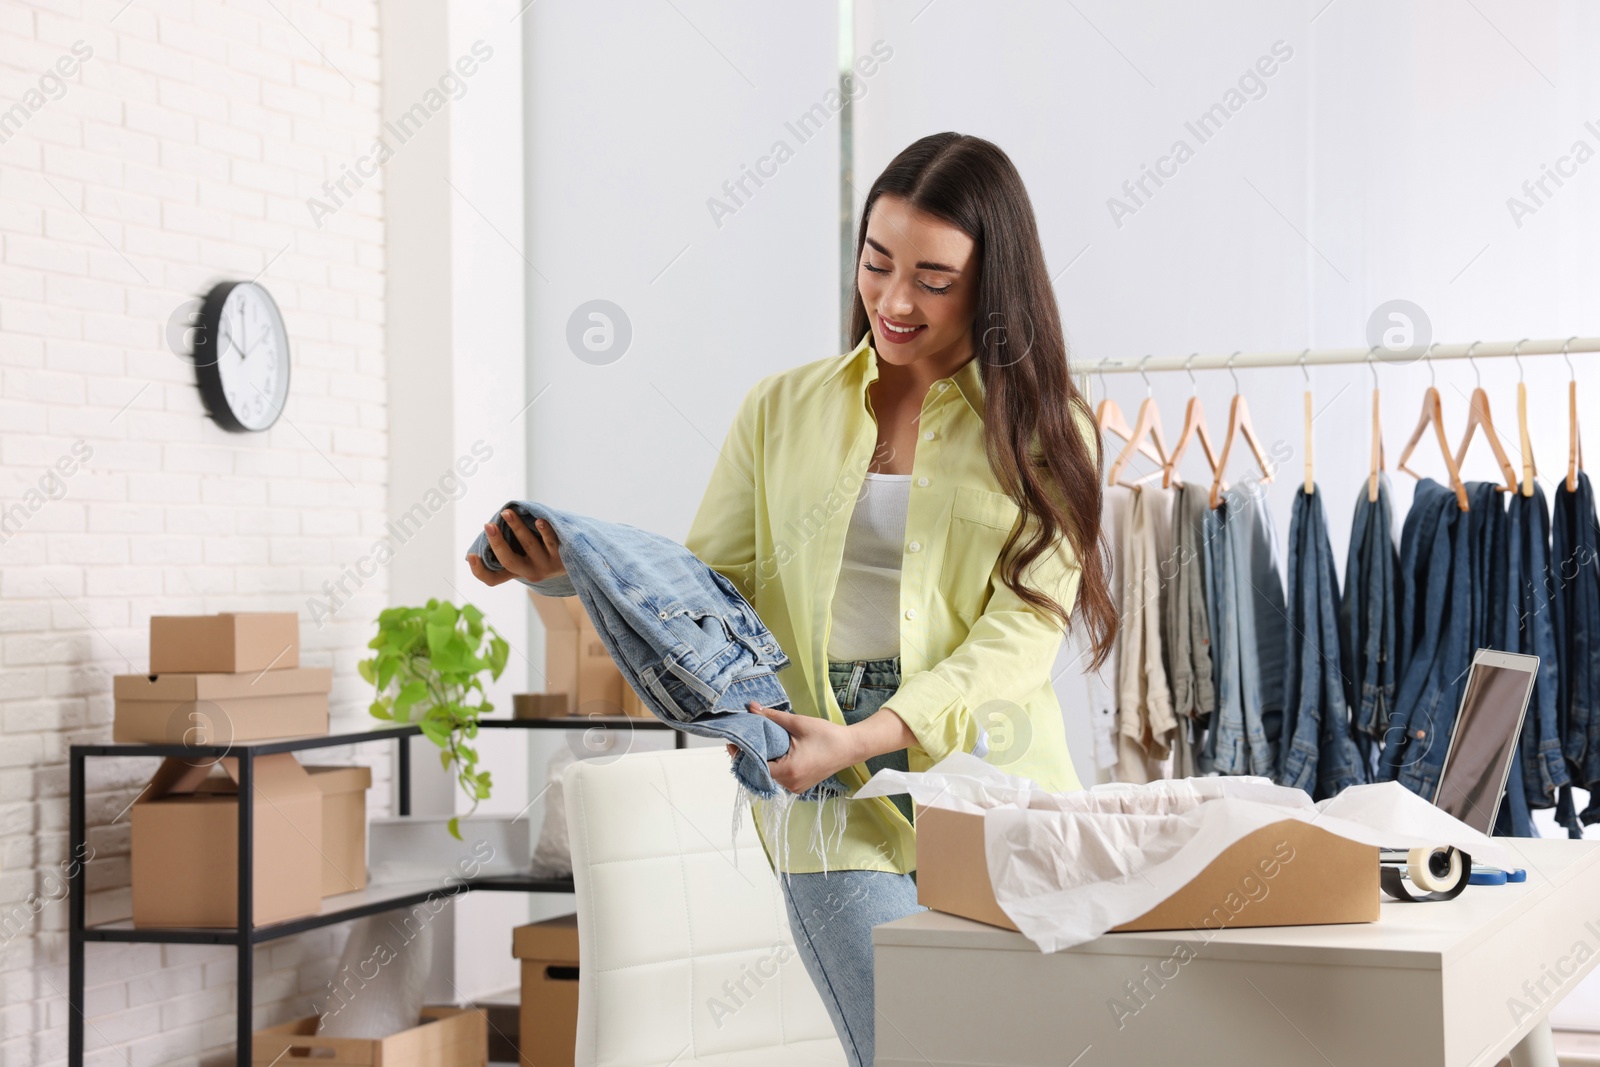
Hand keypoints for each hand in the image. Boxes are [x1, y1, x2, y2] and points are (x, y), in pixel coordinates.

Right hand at [466, 509, 565, 586]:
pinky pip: (552, 542)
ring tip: (508, 513)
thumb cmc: (542, 552)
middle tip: (488, 525)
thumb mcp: (524, 554)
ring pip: (530, 546)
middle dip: (497, 542)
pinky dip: (546, 531)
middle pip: (509, 561)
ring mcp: (546, 565)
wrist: (576, 560)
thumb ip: (508, 545)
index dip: (479, 571)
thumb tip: (489, 527)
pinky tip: (540, 520)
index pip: (492, 579)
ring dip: (518, 528)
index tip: (471, 555)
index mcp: (516, 572)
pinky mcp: (562, 556)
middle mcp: (529, 572)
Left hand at [733, 701, 862, 794]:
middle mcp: (790, 784)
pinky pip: (780, 777)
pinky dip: (773, 765)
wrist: (851, 747)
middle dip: (751, 755)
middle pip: (760, 772)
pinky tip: (771, 751)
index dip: (742, 754)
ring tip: (755, 743)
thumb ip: (772, 717)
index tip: (734, 741)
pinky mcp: (800, 785)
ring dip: (762, 760)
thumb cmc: (828, 736)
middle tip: (743, 739)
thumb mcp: (798, 723)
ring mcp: (795, 787)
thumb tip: (751, 708)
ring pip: (769, 775)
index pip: (755, 766)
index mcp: (788, 772)